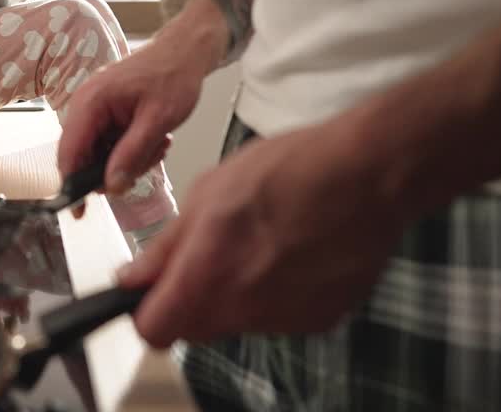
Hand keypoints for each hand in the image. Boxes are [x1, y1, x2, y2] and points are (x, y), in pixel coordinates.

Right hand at [57, 37, 207, 194]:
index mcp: (91, 102)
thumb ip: (132, 154)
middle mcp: (86, 105)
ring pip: (101, 155)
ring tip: (157, 144)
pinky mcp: (106, 115)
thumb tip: (111, 185)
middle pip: (84, 157)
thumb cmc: (173, 75)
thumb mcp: (158, 120)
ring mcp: (95, 111)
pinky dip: (132, 150)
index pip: (69, 151)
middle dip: (114, 168)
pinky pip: (110, 145)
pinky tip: (154, 139)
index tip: (78, 211)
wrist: (185, 52)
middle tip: (146, 162)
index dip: (70, 184)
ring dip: (129, 159)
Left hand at [117, 114, 407, 346]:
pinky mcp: (317, 319)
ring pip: (236, 321)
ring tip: (258, 242)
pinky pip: (276, 316)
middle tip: (205, 256)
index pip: (154, 330)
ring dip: (234, 293)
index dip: (146, 311)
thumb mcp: (209, 191)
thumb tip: (134, 276)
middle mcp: (244, 307)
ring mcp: (283, 318)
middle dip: (188, 300)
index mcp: (208, 273)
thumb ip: (167, 245)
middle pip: (194, 329)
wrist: (367, 175)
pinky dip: (274, 293)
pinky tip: (290, 252)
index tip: (150, 291)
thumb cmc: (292, 170)